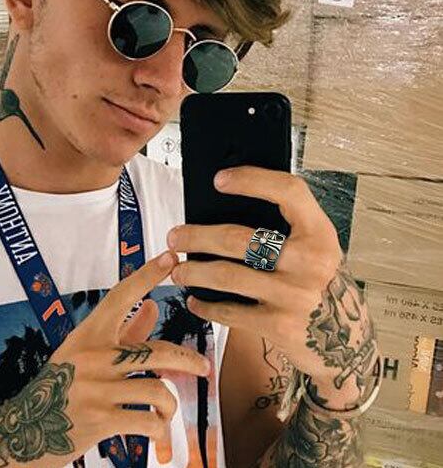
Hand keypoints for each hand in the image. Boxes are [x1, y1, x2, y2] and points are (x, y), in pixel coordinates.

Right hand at [40, 250, 210, 464]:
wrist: (26, 431)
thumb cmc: (59, 388)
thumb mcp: (84, 354)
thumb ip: (123, 331)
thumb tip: (151, 307)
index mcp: (88, 336)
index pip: (121, 296)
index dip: (147, 275)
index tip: (169, 259)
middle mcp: (93, 357)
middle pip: (157, 351)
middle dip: (188, 360)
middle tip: (202, 367)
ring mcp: (97, 388)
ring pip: (158, 390)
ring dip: (168, 406)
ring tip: (165, 412)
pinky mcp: (101, 419)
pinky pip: (149, 421)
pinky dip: (159, 429)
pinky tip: (154, 430)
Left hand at [167, 166, 377, 408]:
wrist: (348, 342)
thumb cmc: (321, 286)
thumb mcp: (317, 251)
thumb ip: (286, 231)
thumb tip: (223, 210)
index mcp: (320, 234)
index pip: (288, 192)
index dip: (252, 180)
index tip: (219, 180)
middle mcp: (310, 262)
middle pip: (237, 239)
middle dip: (196, 237)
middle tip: (175, 237)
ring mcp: (294, 296)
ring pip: (226, 276)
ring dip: (193, 272)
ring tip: (177, 270)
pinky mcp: (280, 326)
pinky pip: (230, 312)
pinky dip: (206, 307)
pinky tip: (195, 301)